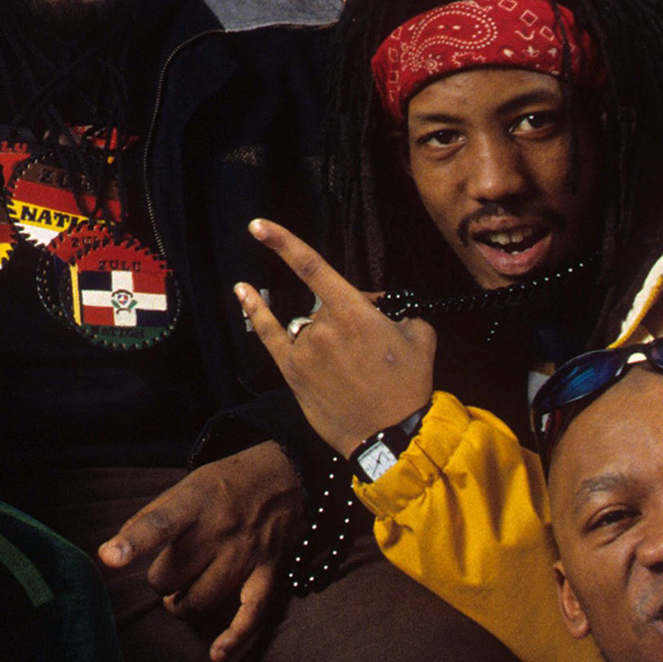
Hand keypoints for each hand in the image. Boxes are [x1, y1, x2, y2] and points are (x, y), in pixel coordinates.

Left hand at [100, 443, 299, 660]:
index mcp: (195, 502)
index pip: (159, 524)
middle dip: (162, 581)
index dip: (133, 542)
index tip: (110, 557)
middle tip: (170, 570)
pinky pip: (251, 614)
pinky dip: (234, 637)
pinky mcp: (269, 573)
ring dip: (183, 604)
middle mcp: (221, 529)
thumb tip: (114, 552)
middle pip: (172, 577)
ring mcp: (246, 554)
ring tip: (184, 592)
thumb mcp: (187, 485)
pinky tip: (217, 654)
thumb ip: (150, 517)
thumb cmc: (226, 485)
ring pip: (200, 601)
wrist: (287, 475)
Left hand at [235, 218, 435, 454]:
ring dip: (327, 336)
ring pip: (310, 326)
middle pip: (323, 305)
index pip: (312, 267)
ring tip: (354, 369)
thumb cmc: (409, 386)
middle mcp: (323, 326)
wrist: (393, 435)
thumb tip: (377, 305)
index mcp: (354, 312)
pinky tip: (242, 291)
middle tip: (370, 350)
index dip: (283, 242)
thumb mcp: (420, 335)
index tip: (258, 226)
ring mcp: (304, 350)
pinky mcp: (293, 373)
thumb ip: (397, 310)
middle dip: (345, 317)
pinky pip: (270, 335)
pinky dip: (256, 313)